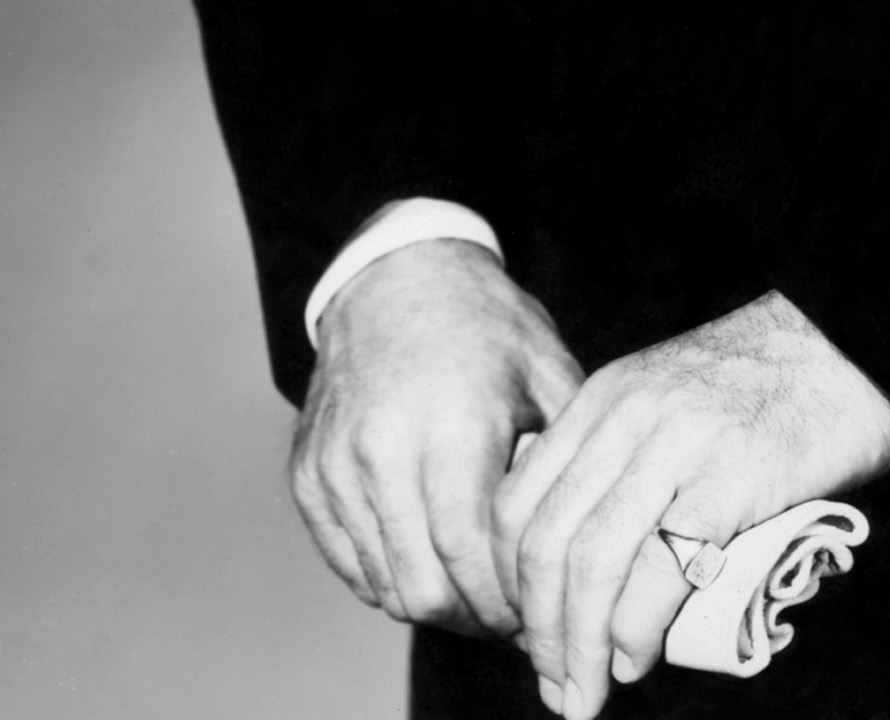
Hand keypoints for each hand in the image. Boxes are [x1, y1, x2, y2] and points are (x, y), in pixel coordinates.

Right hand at [291, 237, 583, 634]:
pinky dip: (388, 575)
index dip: (504, 603)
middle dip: (471, 616)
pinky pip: (347, 563)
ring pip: (384, 584)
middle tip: (506, 613)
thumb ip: (567, 458)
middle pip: (423, 588)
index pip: (471, 558)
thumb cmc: (488, 325)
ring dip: (431, 600)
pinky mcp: (307, 475)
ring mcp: (336, 463)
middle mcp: (383, 448)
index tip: (534, 612)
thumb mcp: (548, 373)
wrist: (398, 275)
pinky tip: (427, 556)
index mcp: (452, 424)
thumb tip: (581, 546)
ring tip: (472, 587)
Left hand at [491, 288, 889, 717]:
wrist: (848, 341)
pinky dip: (636, 629)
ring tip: (587, 695)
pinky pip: (660, 569)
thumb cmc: (767, 383)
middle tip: (554, 685)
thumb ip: (629, 456)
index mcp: (605, 398)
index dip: (509, 587)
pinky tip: (636, 659)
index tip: (529, 637)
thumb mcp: (670, 397)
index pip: (517, 504)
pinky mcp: (730, 476)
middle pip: (544, 543)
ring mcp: (677, 443)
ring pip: (591, 563)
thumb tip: (597, 562)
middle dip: (540, 633)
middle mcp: (627, 415)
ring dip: (579, 647)